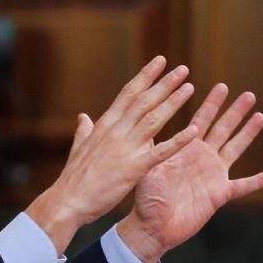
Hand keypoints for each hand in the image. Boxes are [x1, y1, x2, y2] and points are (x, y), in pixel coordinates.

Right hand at [26, 57, 198, 253]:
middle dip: (164, 83)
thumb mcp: (78, 148)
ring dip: (173, 102)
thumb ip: (84, 130)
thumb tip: (83, 116)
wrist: (68, 201)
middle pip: (144, 101)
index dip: (145, 76)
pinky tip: (194, 132)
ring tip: (189, 87)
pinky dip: (179, 141)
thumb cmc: (74, 178)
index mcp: (104, 125)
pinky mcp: (134, 168)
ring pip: (153, 119)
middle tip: (182, 69)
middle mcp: (116, 131)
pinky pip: (161, 151)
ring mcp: (125, 148)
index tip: (160, 61)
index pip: (128, 94)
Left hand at [117, 83, 262, 262]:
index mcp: (185, 148)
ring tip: (260, 116)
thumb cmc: (145, 198)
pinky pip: (243, 186)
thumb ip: (154, 146)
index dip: (212, 104)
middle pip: (223, 129)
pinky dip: (259, 181)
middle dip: (235, 112)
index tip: (222, 86)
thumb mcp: (147, 166)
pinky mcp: (219, 194)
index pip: (201, 120)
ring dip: (248, 134)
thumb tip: (145, 120)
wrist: (152, 226)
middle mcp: (202, 158)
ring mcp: (213, 175)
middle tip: (249, 94)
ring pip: (235, 149)